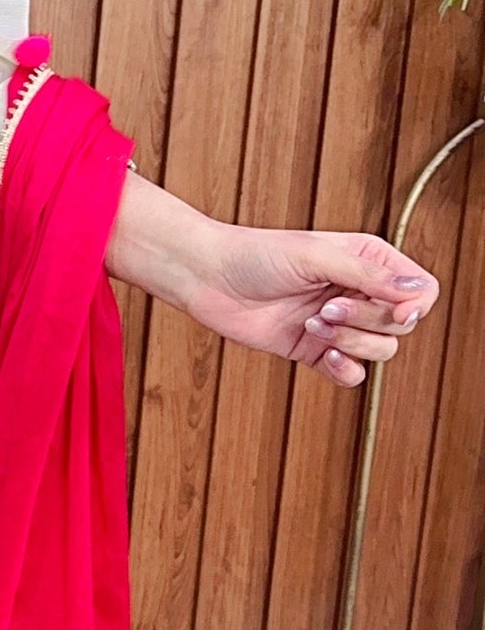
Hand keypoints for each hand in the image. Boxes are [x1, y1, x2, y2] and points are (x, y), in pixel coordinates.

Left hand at [184, 224, 438, 387]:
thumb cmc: (257, 255)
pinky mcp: (316, 351)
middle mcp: (359, 293)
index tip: (395, 312)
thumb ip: (369, 277)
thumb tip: (416, 293)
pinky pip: (351, 374)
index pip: (420, 291)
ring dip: (350, 343)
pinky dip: (343, 370)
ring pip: (379, 351)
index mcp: (369, 261)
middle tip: (326, 308)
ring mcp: (339, 325)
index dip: (415, 306)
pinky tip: (321, 355)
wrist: (209, 279)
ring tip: (313, 323)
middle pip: (400, 326)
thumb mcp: (317, 257)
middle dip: (367, 322)